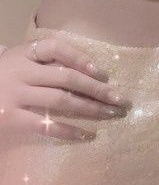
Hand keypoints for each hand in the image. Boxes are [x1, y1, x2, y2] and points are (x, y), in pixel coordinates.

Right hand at [0, 38, 130, 141]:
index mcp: (24, 53)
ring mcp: (15, 95)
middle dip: (97, 89)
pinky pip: (46, 125)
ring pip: (61, 101)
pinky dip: (69, 130)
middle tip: (121, 99)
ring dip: (91, 109)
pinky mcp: (11, 118)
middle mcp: (21, 71)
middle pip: (66, 77)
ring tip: (112, 115)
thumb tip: (90, 71)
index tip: (104, 73)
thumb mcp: (18, 62)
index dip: (82, 59)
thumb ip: (44, 62)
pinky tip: (87, 135)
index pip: (57, 49)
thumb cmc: (2, 79)